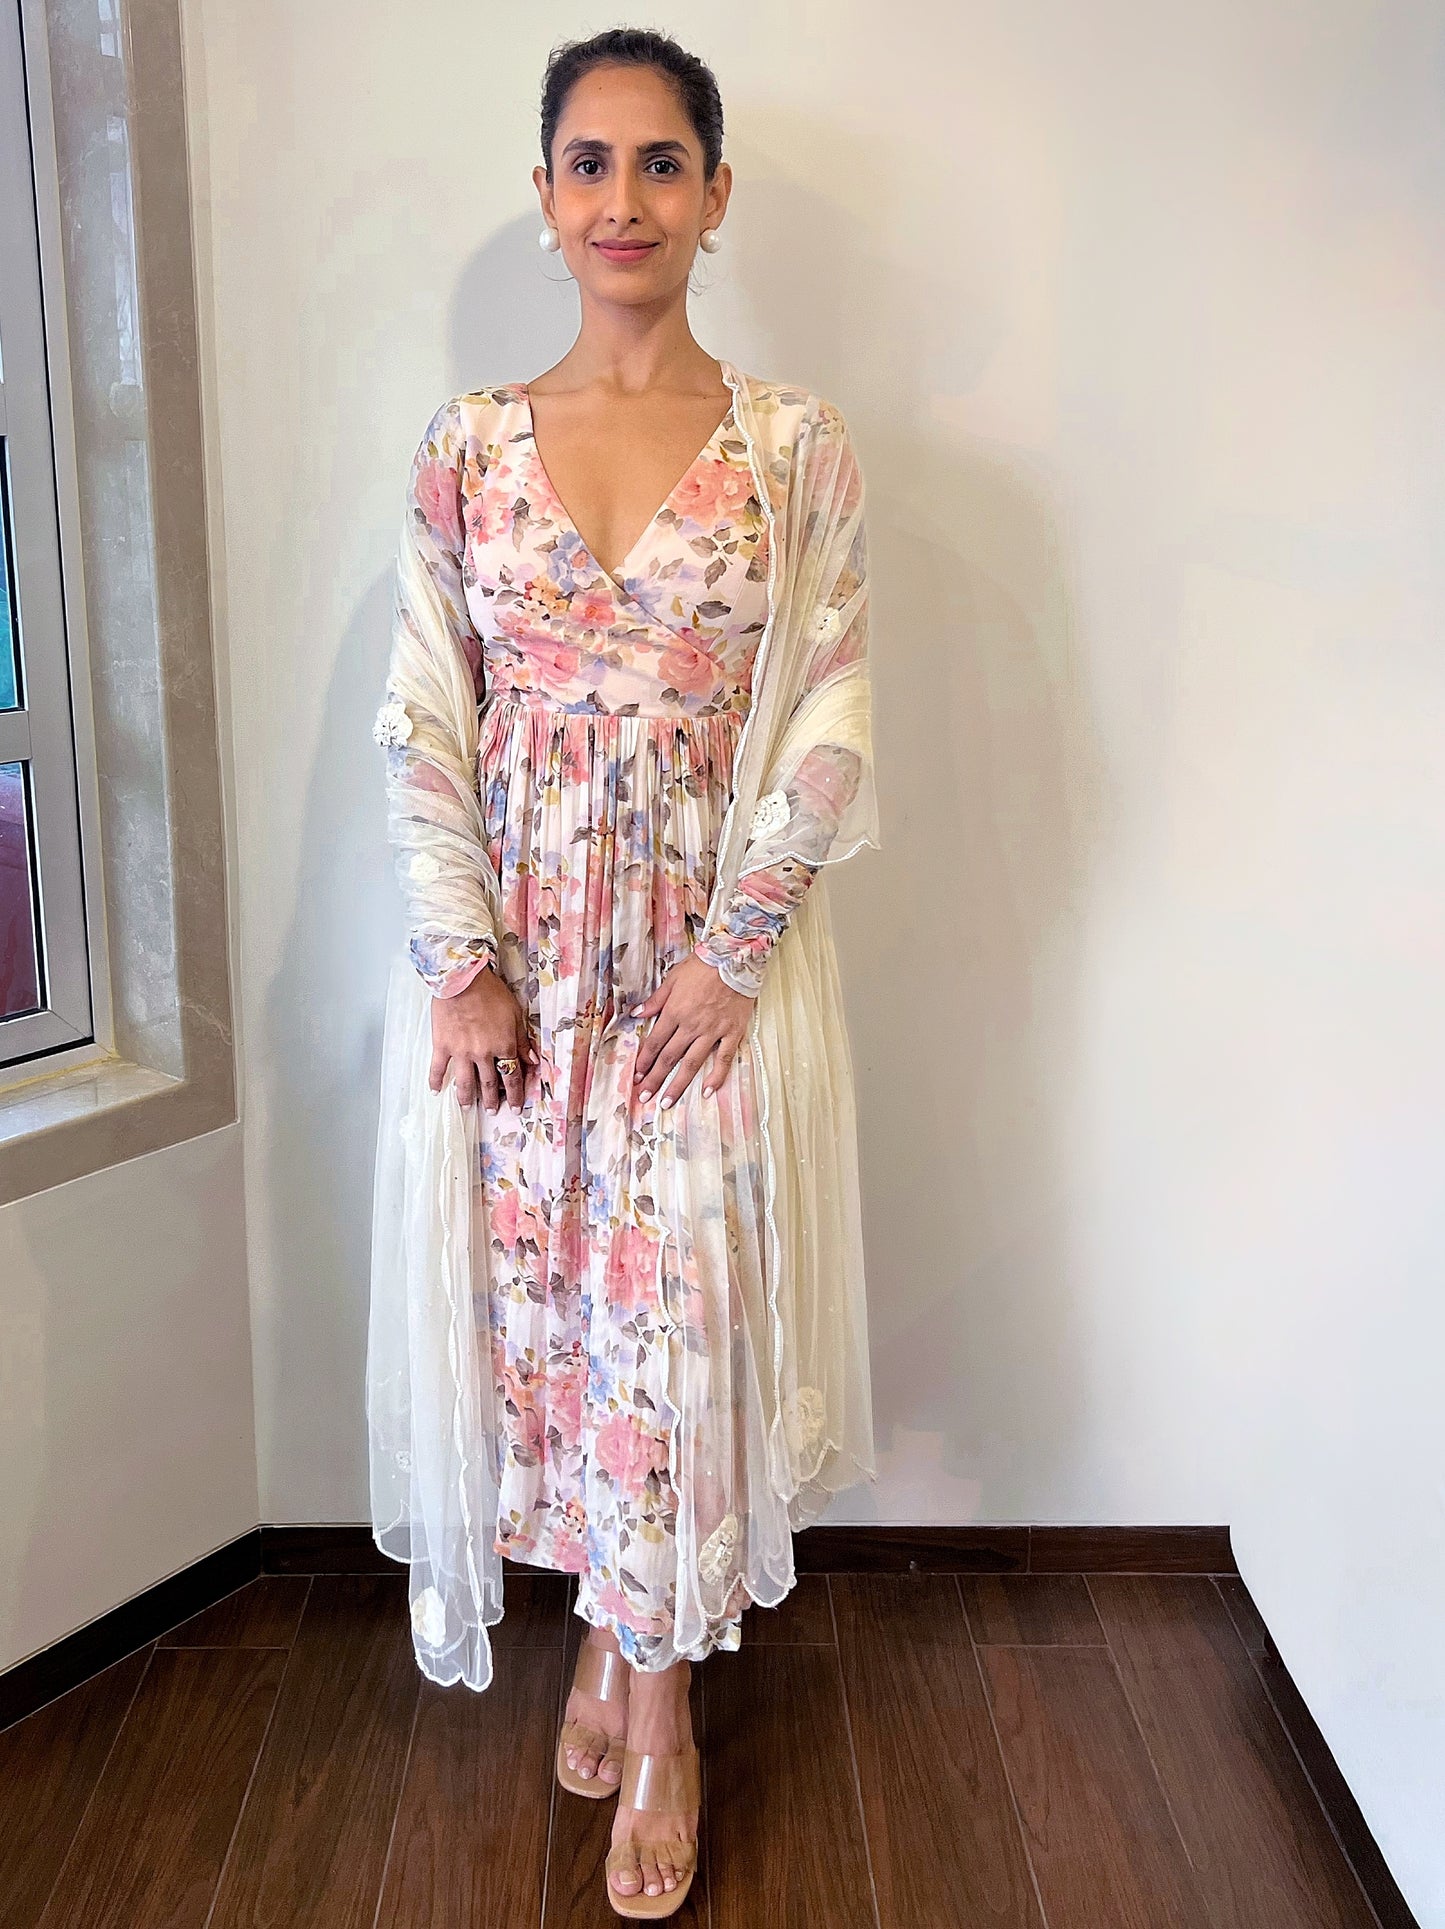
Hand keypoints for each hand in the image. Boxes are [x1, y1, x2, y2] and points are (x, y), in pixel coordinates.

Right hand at [429, 965, 536, 1110]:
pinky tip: (435, 1091)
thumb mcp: (515, 1014)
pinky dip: (436, 1081)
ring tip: (467, 1108)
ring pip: (466, 1082)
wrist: (462, 981)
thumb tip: (532, 1060)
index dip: (516, 1094)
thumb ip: (522, 1040)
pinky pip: (439, 1068)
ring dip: (467, 1098)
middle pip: (490, 1083)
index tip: (516, 1107)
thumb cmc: (490, 992)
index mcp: (503, 1046)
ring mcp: (461, 1052)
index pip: (512, 1076)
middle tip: (492, 1111)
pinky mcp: (442, 1046)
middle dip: (492, 1100)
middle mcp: (483, 1054)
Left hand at [632, 953, 753, 1107]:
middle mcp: (691, 1026)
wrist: (734, 958)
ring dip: (678, 1084)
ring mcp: (713, 1031)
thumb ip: (655, 1000)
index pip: (655, 1042)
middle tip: (644, 1097)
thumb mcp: (673, 979)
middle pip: (669, 1058)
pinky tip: (707, 1091)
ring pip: (692, 1063)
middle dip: (654, 1079)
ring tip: (667, 1102)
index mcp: (675, 1012)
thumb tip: (636, 1013)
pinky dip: (716, 1076)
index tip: (636, 1076)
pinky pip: (723, 1058)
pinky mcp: (732, 1032)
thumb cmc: (703, 966)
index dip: (644, 1061)